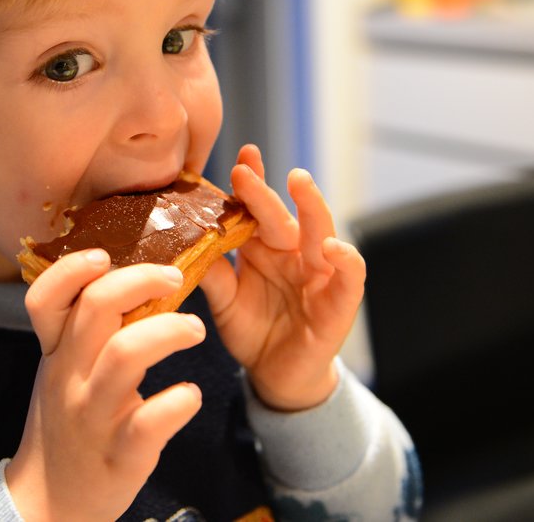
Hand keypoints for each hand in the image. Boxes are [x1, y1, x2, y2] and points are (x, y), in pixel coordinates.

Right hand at [5, 249, 206, 521]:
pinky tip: (192, 394)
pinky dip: (177, 402)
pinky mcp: (120, 456)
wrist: (53, 501)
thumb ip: (85, 327)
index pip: (43, 299)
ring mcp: (92, 417)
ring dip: (168, 331)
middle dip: (139, 280)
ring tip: (196, 328)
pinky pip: (148, 423)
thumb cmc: (71, 421)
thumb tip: (131, 271)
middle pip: (94, 311)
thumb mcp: (64, 370)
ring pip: (124, 356)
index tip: (104, 254)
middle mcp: (68, 378)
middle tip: (176, 276)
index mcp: (55, 353)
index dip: (70, 270)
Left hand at [201, 144, 365, 411]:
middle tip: (246, 167)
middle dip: (265, 190)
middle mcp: (293, 253)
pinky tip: (332, 247)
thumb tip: (183, 240)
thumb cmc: (254, 331)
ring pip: (322, 231)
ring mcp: (319, 273)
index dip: (251, 182)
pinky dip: (346, 259)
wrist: (277, 377)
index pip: (257, 208)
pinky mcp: (339, 301)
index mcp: (264, 247)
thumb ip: (211, 271)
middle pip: (282, 215)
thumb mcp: (225, 300)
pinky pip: (349, 275)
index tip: (240, 156)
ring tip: (299, 180)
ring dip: (312, 205)